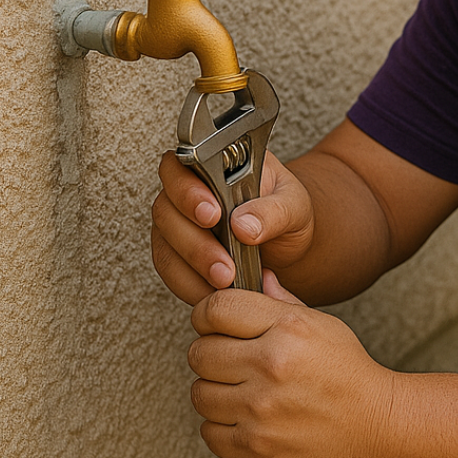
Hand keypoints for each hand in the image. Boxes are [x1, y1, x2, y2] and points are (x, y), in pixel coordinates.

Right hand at [151, 150, 315, 305]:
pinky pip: (171, 271)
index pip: (181, 168)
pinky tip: (216, 293)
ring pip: (165, 246)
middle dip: (195, 243)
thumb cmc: (286, 210)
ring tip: (227, 282)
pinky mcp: (177, 254)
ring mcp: (178, 223)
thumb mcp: (293, 204)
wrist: (287, 240)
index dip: (188, 191)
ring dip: (192, 269)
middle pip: (167, 211)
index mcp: (213, 164)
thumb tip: (243, 226)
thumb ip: (273, 210)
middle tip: (224, 265)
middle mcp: (187, 191)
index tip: (212, 214)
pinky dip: (191, 286)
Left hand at [187, 273, 394, 457]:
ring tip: (242, 391)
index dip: (207, 315)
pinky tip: (247, 418)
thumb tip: (259, 277)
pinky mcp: (255, 449)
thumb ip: (282, 302)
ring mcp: (261, 411)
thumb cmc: (350, 375)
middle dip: (212, 354)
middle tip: (231, 360)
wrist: (376, 427)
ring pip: (200, 394)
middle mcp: (271, 367)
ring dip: (216, 392)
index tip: (213, 323)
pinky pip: (210, 432)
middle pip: (200, 352)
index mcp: (288, 330)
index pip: (215, 309)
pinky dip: (223, 427)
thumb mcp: (322, 325)